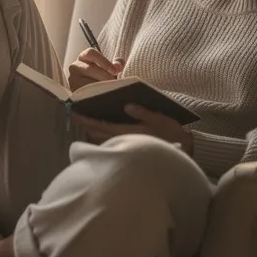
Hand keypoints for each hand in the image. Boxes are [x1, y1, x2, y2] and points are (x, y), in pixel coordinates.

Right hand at [67, 48, 123, 91]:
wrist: (91, 90)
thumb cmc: (101, 75)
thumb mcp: (110, 67)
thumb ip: (116, 64)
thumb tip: (118, 66)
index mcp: (84, 57)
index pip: (91, 53)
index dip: (103, 61)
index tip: (115, 71)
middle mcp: (75, 66)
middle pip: (89, 69)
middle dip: (104, 76)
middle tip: (114, 83)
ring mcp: (72, 79)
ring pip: (86, 82)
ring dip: (100, 86)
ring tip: (109, 90)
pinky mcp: (73, 91)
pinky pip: (84, 92)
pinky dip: (95, 94)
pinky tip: (102, 95)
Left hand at [73, 104, 191, 150]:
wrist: (182, 151)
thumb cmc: (170, 134)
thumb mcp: (158, 119)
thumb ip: (141, 112)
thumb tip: (126, 105)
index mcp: (126, 132)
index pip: (99, 125)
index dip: (85, 118)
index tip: (74, 112)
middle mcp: (122, 141)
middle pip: (97, 133)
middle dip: (86, 124)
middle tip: (76, 114)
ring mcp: (125, 147)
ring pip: (102, 139)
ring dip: (93, 130)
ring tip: (87, 120)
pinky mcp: (129, 150)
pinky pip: (110, 143)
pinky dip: (102, 136)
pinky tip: (103, 130)